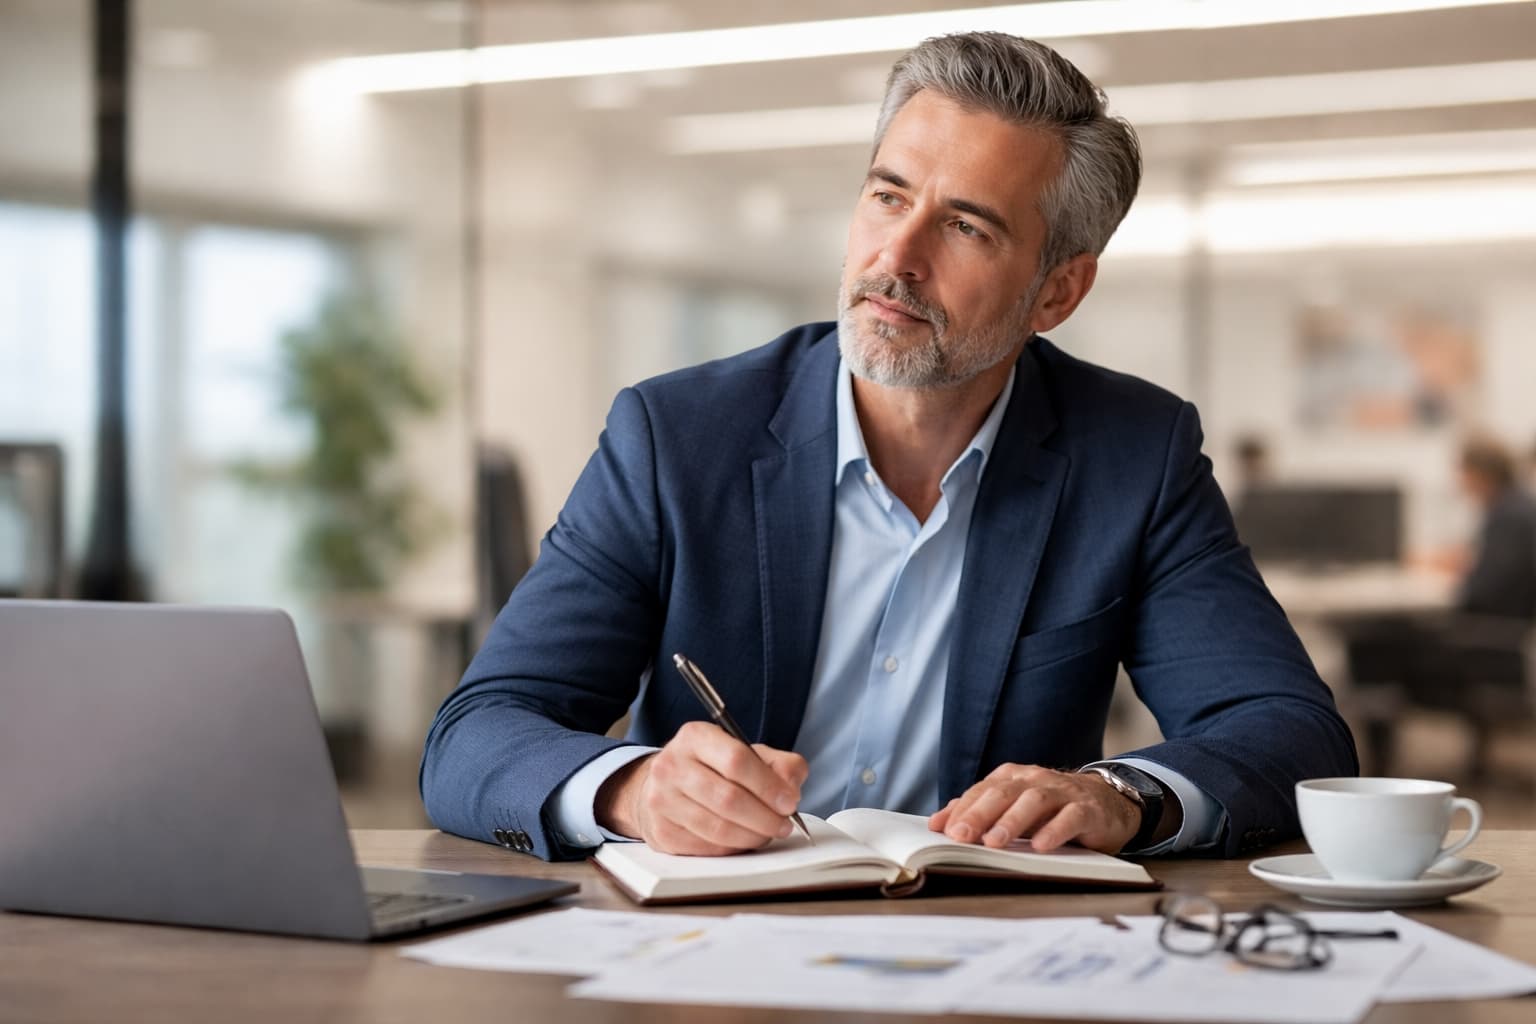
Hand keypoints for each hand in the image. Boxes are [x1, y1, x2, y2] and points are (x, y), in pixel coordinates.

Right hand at [594, 721, 808, 855]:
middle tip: (784, 824)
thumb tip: (792, 787)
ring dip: (753, 836)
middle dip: (765, 817)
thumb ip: (779, 764)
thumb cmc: (712, 768)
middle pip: (728, 799)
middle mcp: (671, 766)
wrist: (664, 786)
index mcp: (695, 737)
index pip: (736, 760)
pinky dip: (733, 848)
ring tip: (768, 833)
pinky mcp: (662, 832)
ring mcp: (662, 800)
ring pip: (718, 828)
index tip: (789, 802)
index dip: (768, 785)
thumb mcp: (746, 752)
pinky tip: (743, 839)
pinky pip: (708, 848)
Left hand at [927, 763, 1140, 853]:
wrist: (1108, 801)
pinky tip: (1040, 846)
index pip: (982, 790)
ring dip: (1012, 821)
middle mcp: (1035, 780)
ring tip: (994, 842)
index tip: (941, 830)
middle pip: (1003, 793)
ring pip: (1035, 801)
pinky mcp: (1088, 809)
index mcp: (1013, 777)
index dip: (961, 809)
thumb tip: (938, 823)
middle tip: (960, 837)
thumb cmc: (1053, 808)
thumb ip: (979, 812)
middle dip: (979, 814)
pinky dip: (1054, 830)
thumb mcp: (1015, 807)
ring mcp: (1063, 792)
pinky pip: (1070, 817)